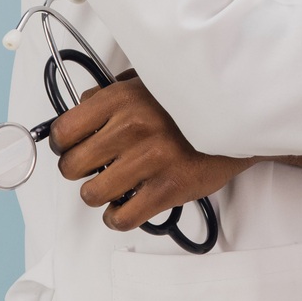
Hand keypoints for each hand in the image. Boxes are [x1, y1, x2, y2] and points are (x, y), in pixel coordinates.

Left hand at [50, 72, 256, 231]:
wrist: (238, 117)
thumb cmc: (189, 102)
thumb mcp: (146, 82)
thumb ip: (110, 94)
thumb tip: (78, 109)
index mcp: (121, 99)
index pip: (63, 132)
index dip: (64, 144)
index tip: (73, 147)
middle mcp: (131, 128)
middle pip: (71, 167)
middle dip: (80, 170)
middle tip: (97, 167)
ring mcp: (149, 160)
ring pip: (92, 195)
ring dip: (100, 193)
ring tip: (115, 185)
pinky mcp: (167, 189)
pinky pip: (121, 218)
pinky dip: (118, 217)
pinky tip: (127, 204)